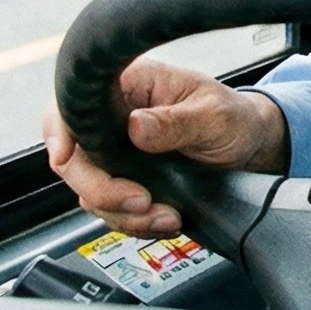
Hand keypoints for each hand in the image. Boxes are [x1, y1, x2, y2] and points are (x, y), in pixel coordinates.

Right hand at [43, 59, 290, 237]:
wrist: (251, 149)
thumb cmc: (234, 119)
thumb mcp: (215, 116)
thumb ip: (176, 122)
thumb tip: (136, 127)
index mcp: (129, 86)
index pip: (72, 103)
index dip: (60, 130)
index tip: (66, 157)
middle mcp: (114, 119)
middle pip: (73, 158)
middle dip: (102, 189)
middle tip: (140, 201)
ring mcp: (117, 153)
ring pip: (90, 192)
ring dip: (123, 213)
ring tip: (166, 214)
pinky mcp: (126, 182)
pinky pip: (112, 211)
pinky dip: (136, 223)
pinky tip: (167, 218)